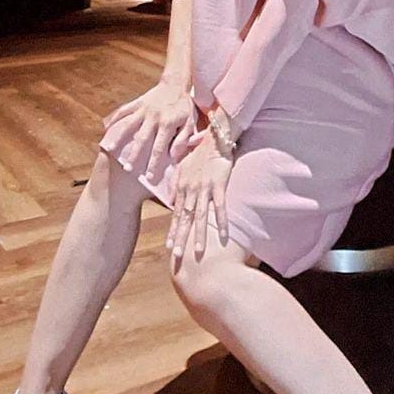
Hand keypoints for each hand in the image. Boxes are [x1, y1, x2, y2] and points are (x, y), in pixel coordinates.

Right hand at [101, 78, 194, 179]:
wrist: (176, 83)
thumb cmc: (184, 107)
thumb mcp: (190, 123)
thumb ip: (183, 139)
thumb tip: (174, 155)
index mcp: (168, 124)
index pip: (159, 148)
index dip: (154, 163)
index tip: (148, 176)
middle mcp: (154, 117)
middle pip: (142, 140)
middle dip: (134, 155)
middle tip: (128, 170)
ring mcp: (143, 109)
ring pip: (129, 125)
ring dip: (119, 138)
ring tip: (110, 149)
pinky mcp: (137, 103)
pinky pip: (124, 111)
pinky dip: (114, 119)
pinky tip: (106, 128)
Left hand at [166, 127, 231, 263]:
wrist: (213, 137)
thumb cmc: (198, 151)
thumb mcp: (181, 167)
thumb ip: (175, 184)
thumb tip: (169, 201)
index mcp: (182, 187)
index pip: (176, 214)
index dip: (173, 231)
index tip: (169, 247)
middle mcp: (190, 190)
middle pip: (186, 218)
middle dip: (181, 238)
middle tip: (177, 256)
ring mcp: (204, 188)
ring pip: (201, 216)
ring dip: (200, 235)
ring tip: (199, 253)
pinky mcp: (218, 184)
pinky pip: (220, 207)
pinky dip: (222, 221)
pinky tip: (224, 236)